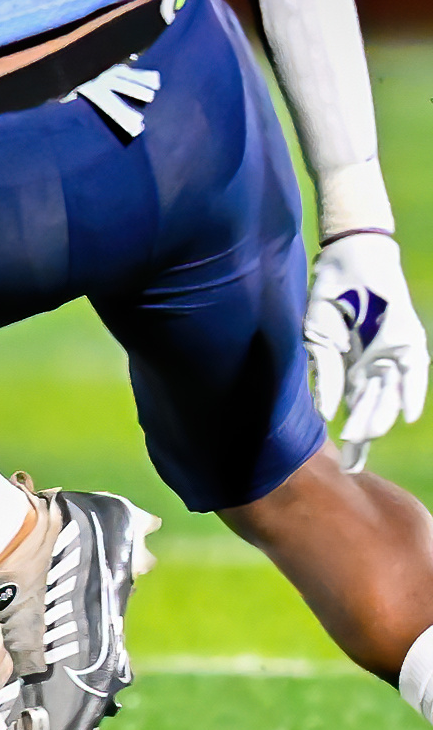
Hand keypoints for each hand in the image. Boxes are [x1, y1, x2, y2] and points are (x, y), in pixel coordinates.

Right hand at [304, 233, 427, 471]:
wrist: (350, 262)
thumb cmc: (330, 298)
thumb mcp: (318, 339)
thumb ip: (325, 375)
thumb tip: (325, 412)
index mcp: (352, 372)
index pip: (353, 413)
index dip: (351, 440)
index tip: (345, 467)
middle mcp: (375, 370)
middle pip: (371, 411)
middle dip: (362, 437)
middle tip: (351, 463)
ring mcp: (393, 358)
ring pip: (387, 396)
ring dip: (377, 418)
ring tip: (363, 440)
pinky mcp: (408, 343)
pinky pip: (413, 373)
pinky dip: (410, 392)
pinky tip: (405, 414)